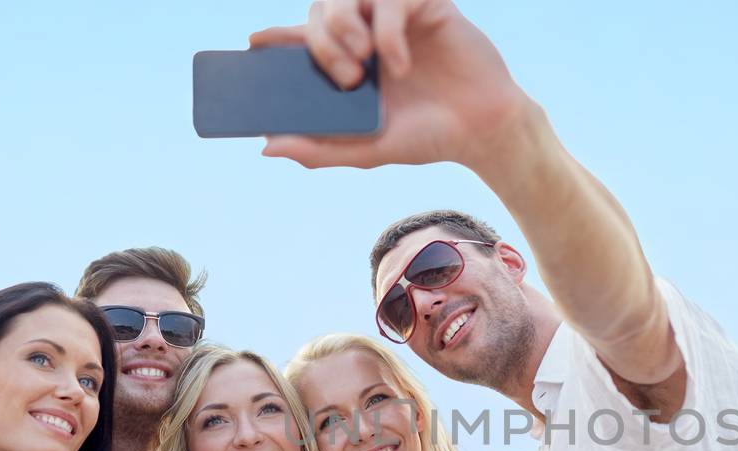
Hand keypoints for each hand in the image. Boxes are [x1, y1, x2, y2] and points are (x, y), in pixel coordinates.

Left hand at [249, 0, 534, 171]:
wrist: (483, 131)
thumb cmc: (428, 137)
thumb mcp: (368, 149)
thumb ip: (320, 149)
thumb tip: (267, 147)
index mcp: (352, 61)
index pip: (303, 38)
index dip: (277, 37)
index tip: (253, 46)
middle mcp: (369, 32)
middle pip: (320, 10)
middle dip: (320, 41)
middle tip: (345, 78)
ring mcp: (395, 14)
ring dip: (342, 25)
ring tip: (362, 63)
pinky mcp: (426, 2)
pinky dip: (387, 31)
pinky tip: (401, 64)